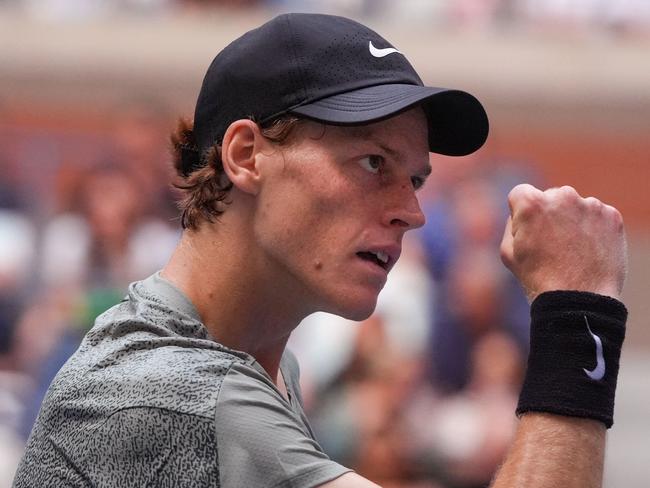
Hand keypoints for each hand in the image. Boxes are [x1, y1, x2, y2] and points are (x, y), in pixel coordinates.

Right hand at [500, 184, 626, 301]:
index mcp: (532, 202)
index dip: (520, 213)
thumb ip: (513, 222)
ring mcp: (590, 205)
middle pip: (550, 197)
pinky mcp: (611, 216)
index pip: (520, 193)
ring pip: (575, 207)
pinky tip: (587, 251)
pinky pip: (596, 217)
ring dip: (571, 221)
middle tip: (550, 243)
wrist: (578, 299)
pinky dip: (592, 229)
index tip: (527, 230)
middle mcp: (562, 196)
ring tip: (571, 251)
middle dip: (548, 214)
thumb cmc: (537, 277)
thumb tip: (523, 211)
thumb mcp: (508, 251)